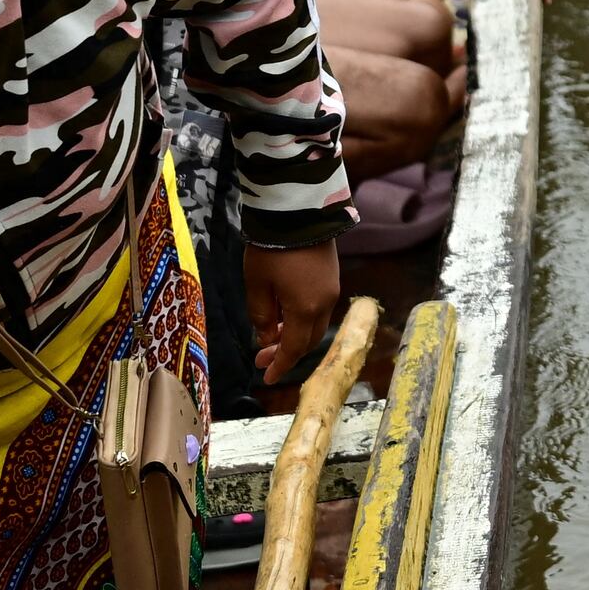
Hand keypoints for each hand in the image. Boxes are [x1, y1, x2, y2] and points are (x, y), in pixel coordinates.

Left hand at [245, 242, 344, 384]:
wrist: (298, 211)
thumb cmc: (272, 249)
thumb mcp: (257, 285)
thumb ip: (261, 315)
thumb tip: (266, 336)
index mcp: (305, 310)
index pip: (293, 348)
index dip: (279, 365)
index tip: (266, 378)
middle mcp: (324, 305)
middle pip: (308, 340)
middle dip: (285, 352)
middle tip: (262, 358)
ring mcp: (332, 291)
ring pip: (315, 326)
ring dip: (294, 336)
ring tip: (270, 336)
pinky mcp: (332, 278)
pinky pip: (319, 310)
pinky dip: (302, 320)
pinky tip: (285, 315)